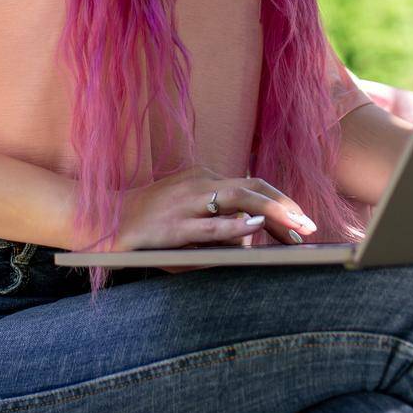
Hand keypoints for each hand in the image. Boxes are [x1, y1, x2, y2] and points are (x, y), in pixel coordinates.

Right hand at [103, 165, 318, 273]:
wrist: (103, 220)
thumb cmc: (149, 221)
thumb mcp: (186, 213)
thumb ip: (217, 219)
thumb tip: (253, 235)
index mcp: (203, 178)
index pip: (251, 184)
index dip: (280, 200)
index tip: (302, 220)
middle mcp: (198, 183)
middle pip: (251, 187)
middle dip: (284, 205)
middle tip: (309, 225)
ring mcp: (185, 202)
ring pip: (236, 199)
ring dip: (270, 212)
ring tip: (295, 227)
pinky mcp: (173, 226)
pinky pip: (209, 224)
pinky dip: (234, 224)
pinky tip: (254, 228)